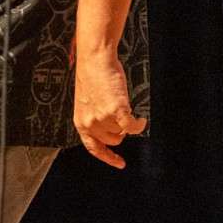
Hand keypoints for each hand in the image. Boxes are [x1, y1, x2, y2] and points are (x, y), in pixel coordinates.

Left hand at [74, 50, 143, 167]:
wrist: (94, 60)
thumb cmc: (92, 75)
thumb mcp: (87, 102)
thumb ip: (96, 117)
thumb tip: (112, 128)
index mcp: (81, 122)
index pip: (94, 148)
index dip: (108, 157)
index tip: (119, 163)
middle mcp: (90, 123)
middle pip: (113, 140)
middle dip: (120, 131)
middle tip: (122, 116)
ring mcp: (103, 118)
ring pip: (123, 131)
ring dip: (126, 121)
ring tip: (124, 105)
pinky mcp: (116, 110)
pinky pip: (132, 127)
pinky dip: (139, 125)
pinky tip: (142, 120)